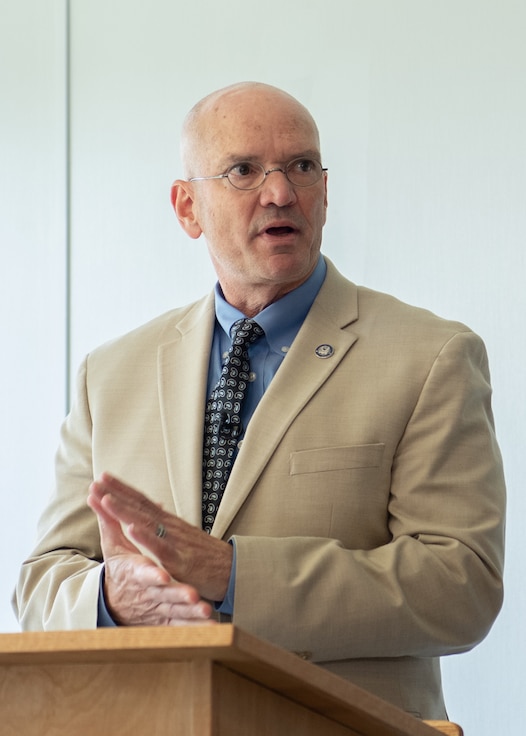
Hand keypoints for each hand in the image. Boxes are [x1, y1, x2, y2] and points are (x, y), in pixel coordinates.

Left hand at [88, 473, 233, 602]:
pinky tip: (130, 528)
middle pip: (140, 506)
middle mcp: (170, 526)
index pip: (142, 500)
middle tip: (97, 480)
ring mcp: (175, 541)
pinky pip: (160, 547)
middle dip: (117, 493)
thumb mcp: (183, 536)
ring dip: (125, 510)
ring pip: (147, 523)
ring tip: (106, 499)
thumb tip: (153, 506)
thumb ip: (166, 523)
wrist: (233, 569)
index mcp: (169, 522)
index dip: (122, 489)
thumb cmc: (206, 555)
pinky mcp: (180, 560)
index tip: (103, 477)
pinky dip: (145, 537)